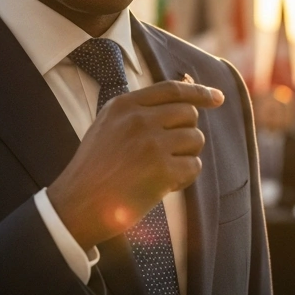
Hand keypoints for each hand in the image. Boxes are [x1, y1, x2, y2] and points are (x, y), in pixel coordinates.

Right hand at [47, 80, 223, 248]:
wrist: (77, 205)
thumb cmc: (95, 169)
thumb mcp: (108, 126)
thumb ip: (140, 109)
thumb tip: (187, 96)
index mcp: (124, 105)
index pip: (172, 89)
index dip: (199, 92)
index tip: (217, 97)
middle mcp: (138, 119)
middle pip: (189, 114)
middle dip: (186, 133)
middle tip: (168, 153)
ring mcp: (151, 144)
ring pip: (195, 139)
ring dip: (185, 156)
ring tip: (160, 170)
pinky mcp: (162, 170)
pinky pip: (194, 166)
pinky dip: (184, 178)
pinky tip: (162, 185)